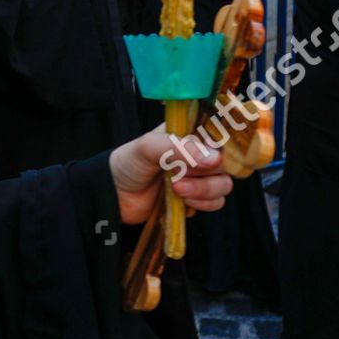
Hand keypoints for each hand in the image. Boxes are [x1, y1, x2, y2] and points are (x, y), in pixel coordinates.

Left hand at [109, 126, 231, 224]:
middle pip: (225, 162)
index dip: (220, 146)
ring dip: (203, 190)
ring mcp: (198, 177)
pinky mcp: (196, 198)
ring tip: (176, 189)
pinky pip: (216, 203)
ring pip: (223, 184)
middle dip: (205, 173)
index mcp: (188, 134)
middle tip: (178, 177)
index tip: (210, 156)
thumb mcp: (147, 147)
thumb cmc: (127, 164)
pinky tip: (182, 202)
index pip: (219, 134)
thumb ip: (178, 147)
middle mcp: (198, 154)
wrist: (114, 196)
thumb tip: (213, 158)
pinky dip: (202, 204)